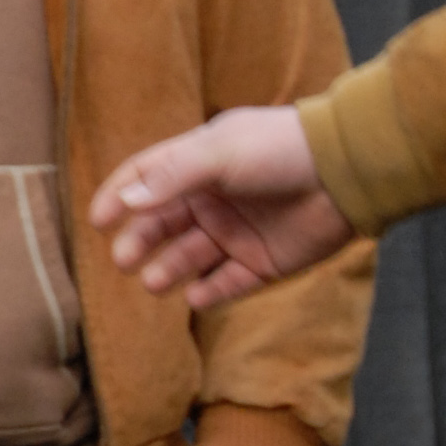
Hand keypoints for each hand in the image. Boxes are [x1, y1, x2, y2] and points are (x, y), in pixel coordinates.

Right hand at [90, 106, 355, 306]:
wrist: (346, 171)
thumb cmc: (280, 149)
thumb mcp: (219, 152)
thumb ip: (171, 177)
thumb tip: (127, 200)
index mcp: (200, 164)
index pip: (147, 179)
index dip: (120, 196)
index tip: (98, 221)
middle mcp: (214, 200)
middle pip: (162, 224)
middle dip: (139, 242)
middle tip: (123, 259)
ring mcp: (238, 233)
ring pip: (190, 258)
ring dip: (168, 270)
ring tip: (155, 282)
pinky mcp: (263, 263)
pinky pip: (228, 285)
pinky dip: (210, 294)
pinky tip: (196, 297)